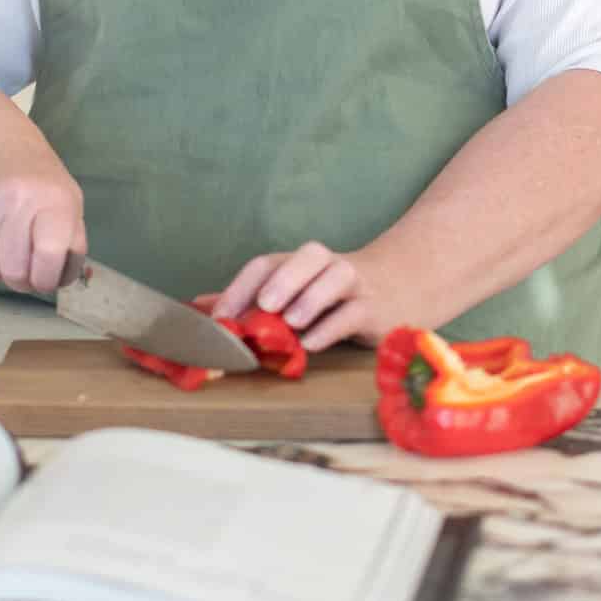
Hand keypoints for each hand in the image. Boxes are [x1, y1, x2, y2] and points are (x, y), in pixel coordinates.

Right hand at [0, 134, 85, 295]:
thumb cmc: (34, 174)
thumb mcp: (68, 198)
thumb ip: (72, 241)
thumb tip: (63, 281)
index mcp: (54, 199)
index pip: (50, 255)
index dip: (48, 279)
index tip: (46, 280)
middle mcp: (18, 200)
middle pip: (15, 270)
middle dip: (21, 282)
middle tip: (25, 273)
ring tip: (6, 253)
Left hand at [209, 242, 411, 352]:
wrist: (402, 285)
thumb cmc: (334, 293)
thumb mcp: (293, 291)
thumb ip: (248, 299)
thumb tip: (198, 305)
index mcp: (300, 262)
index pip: (267, 263)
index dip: (241, 287)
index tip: (220, 317)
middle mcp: (327, 265)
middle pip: (308, 257)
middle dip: (285, 279)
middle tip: (265, 305)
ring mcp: (355, 284)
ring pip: (336, 278)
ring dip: (311, 298)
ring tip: (292, 322)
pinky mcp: (374, 308)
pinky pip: (354, 312)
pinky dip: (332, 327)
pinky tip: (313, 343)